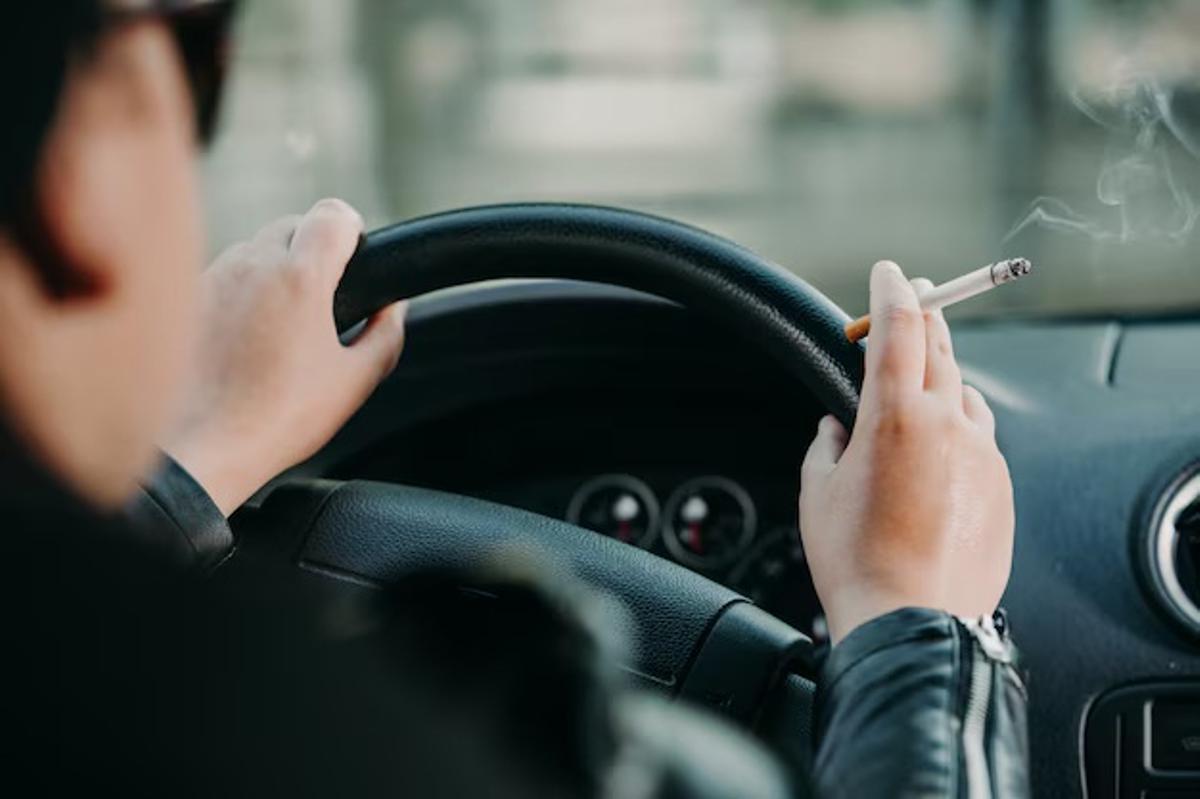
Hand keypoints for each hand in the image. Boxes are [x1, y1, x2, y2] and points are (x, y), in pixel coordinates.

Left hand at [166, 199, 406, 514]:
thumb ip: (386, 335)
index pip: (333, 214)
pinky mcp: (185, 296)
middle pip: (293, 225)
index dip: (352, 228)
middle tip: (323, 299)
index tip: (355, 253)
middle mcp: (251, 264)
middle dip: (313, 250)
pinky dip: (241, 291)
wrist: (203, 448)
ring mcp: (212, 276)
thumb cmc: (280, 418)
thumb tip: (393, 309)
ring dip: (274, 270)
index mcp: (300, 277)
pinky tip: (245, 338)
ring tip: (283, 325)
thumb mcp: (354, 380)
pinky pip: (223, 274)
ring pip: (254, 248)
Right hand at [799, 261, 1013, 643]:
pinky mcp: (1001, 487)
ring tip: (918, 386)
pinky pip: (980, 439)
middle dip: (924, 316)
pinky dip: (957, 429)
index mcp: (895, 414)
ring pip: (964, 392)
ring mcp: (982, 455)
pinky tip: (936, 452)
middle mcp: (947, 423)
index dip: (892, 290)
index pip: (900, 326)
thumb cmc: (855, 559)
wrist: (912, 620)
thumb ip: (826, 443)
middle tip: (914, 299)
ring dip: (941, 376)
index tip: (889, 273)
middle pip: (941, 347)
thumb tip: (836, 428)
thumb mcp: (816, 490)